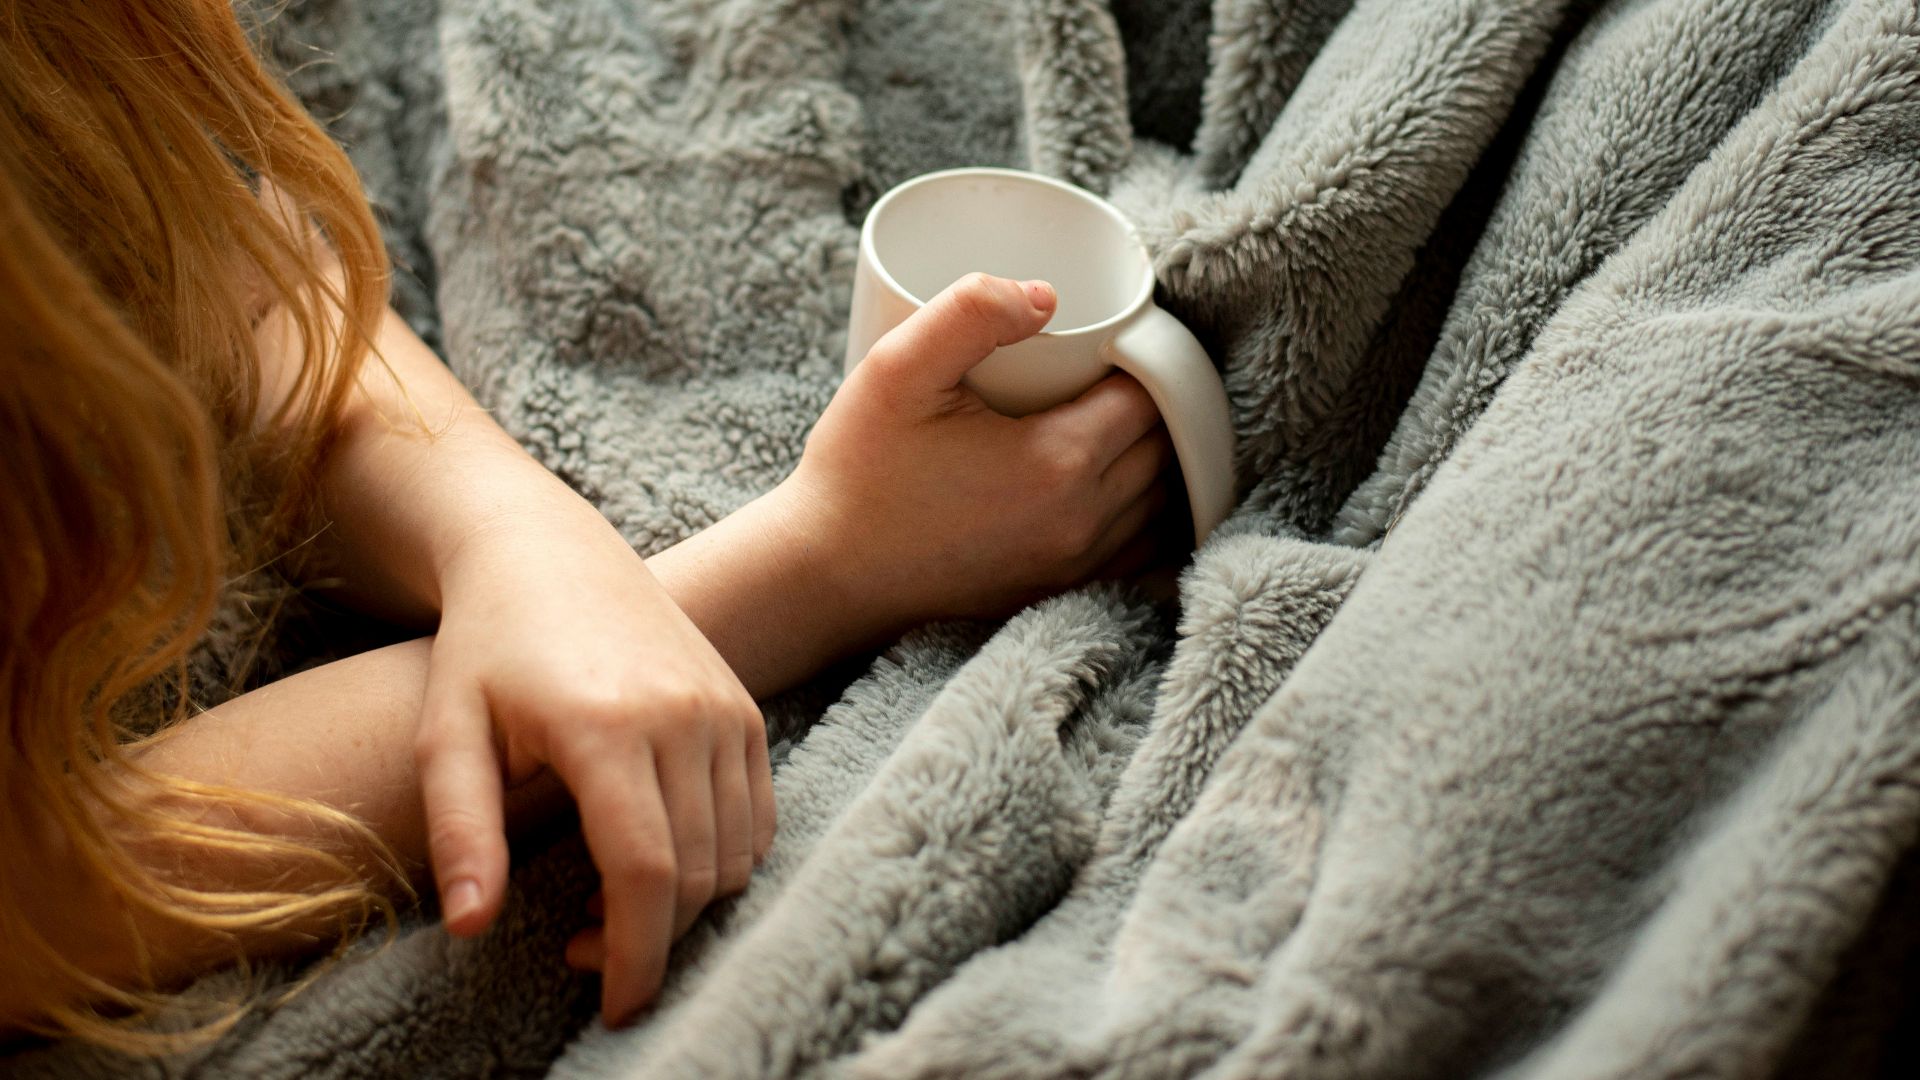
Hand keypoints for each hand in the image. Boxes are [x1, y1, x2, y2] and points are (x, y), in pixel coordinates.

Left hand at [412, 508, 772, 1026]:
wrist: (547, 550)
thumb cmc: (484, 647)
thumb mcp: (446, 734)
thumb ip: (462, 832)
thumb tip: (472, 929)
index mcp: (605, 726)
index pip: (645, 873)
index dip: (634, 957)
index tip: (613, 1007)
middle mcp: (682, 715)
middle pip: (696, 876)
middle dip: (649, 941)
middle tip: (581, 950)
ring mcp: (724, 708)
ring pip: (736, 855)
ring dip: (686, 904)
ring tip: (612, 900)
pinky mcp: (745, 708)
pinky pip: (758, 817)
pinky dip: (722, 859)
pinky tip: (660, 858)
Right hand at [774, 272, 1173, 629]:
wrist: (825, 574)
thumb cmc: (857, 472)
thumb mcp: (897, 370)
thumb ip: (968, 311)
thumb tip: (1046, 295)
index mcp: (1058, 463)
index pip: (1150, 396)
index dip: (1144, 356)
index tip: (1115, 336)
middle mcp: (1081, 522)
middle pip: (1164, 446)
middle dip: (1152, 401)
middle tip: (1112, 366)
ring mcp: (1074, 566)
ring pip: (1159, 500)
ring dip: (1151, 455)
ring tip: (1113, 414)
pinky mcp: (1059, 591)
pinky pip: (1138, 549)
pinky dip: (1141, 511)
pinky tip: (1113, 480)